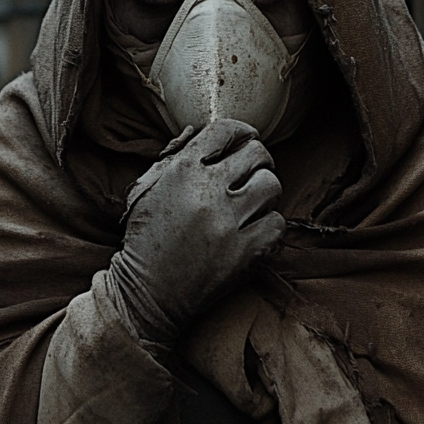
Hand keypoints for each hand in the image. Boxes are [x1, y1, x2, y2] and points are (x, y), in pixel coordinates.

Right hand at [107, 119, 284, 347]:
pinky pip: (278, 223)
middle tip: (252, 172)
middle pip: (258, 154)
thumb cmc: (146, 239)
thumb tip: (199, 132)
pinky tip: (253, 229)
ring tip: (252, 202)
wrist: (147, 293)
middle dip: (258, 160)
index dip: (241, 131)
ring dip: (265, 192)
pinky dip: (269, 225)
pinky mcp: (244, 252)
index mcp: (181, 171)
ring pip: (272, 186)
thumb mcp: (146, 190)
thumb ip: (173, 158)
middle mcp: (206, 192)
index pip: (226, 130)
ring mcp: (227, 223)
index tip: (246, 139)